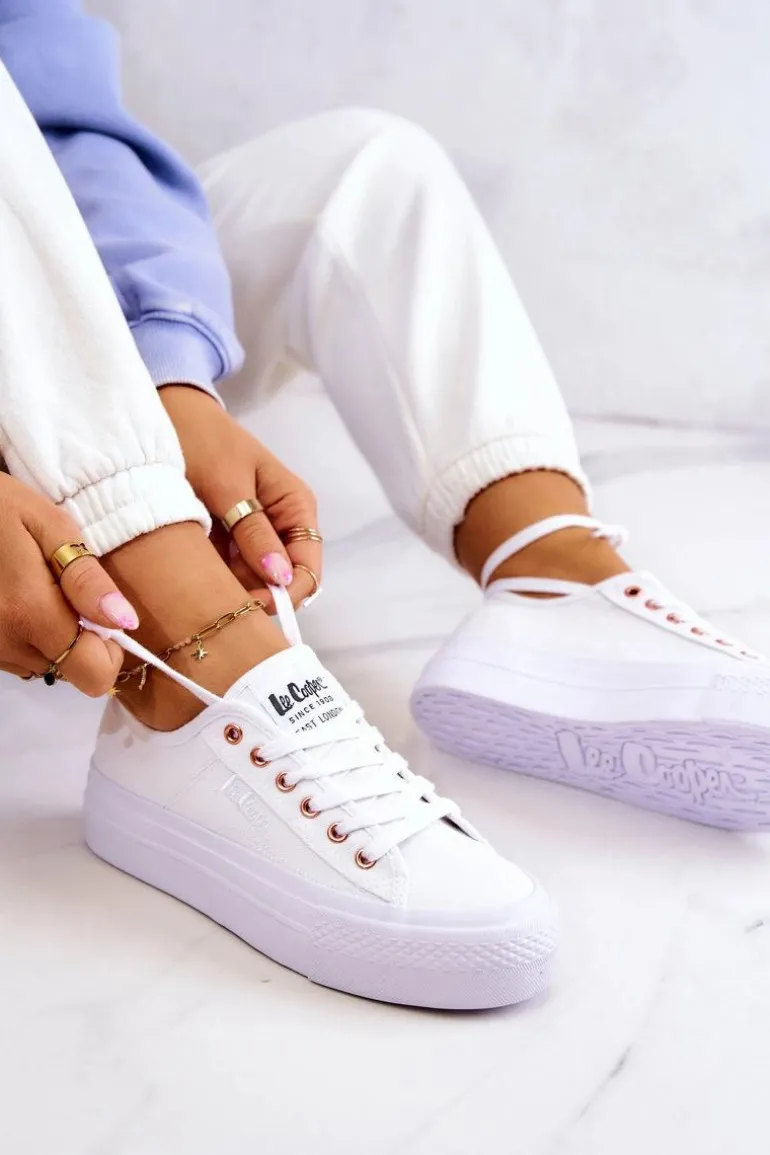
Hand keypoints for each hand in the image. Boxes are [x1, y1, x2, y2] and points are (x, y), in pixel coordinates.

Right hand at [0, 474, 136, 694]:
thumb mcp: (51, 527)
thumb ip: (87, 579)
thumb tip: (124, 622)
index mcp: (29, 613)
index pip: (93, 675)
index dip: (109, 651)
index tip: (101, 616)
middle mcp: (4, 642)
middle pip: (69, 670)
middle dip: (79, 638)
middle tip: (62, 591)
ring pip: (43, 664)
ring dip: (49, 636)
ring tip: (32, 590)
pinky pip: (17, 656)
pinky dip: (25, 634)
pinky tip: (13, 598)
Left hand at [160, 385, 321, 609]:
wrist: (165, 413)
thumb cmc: (202, 439)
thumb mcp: (227, 485)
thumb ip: (253, 531)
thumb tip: (279, 577)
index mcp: (295, 506)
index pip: (306, 567)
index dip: (285, 595)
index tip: (248, 607)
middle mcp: (281, 525)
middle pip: (282, 581)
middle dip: (256, 598)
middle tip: (217, 607)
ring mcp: (254, 534)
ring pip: (254, 581)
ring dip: (232, 592)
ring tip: (199, 594)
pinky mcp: (226, 540)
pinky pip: (229, 572)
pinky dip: (214, 581)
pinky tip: (190, 582)